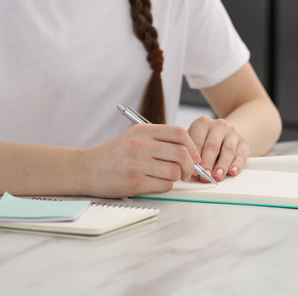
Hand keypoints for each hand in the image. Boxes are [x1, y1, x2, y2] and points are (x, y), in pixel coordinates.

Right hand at [81, 124, 200, 197]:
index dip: (192, 146)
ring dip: (177, 177)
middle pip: (181, 153)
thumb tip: (189, 152)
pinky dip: (166, 186)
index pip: (179, 133)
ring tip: (168, 177)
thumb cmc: (113, 155)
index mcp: (142, 131)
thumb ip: (158, 140)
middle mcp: (140, 145)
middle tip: (187, 172)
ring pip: (175, 171)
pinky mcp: (134, 182)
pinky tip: (157, 183)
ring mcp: (137, 163)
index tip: (194, 156)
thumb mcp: (134, 137)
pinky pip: (164, 185)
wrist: (85, 169)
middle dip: (190, 166)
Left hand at [188, 116, 248, 181]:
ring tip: (217, 176)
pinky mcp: (243, 142)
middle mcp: (218, 125)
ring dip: (222, 165)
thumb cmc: (205, 140)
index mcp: (202, 123)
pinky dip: (237, 164)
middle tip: (205, 176)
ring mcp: (233, 132)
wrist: (225, 133)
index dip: (194, 158)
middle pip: (212, 146)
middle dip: (208, 163)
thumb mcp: (195, 141)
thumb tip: (190, 170)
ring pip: (228, 150)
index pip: (197, 141)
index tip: (192, 170)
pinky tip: (232, 171)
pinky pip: (241, 153)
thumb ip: (192, 153)